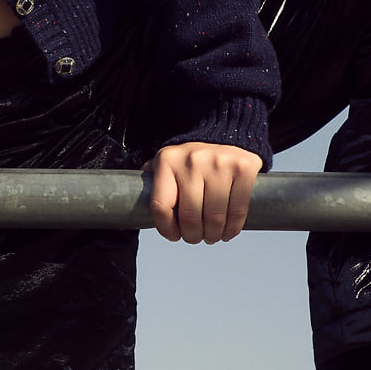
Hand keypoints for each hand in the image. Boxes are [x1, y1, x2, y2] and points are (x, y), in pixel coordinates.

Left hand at [148, 142, 262, 243]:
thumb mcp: (165, 164)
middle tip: (196, 237)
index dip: (167, 229)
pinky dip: (232, 229)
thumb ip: (151, 184)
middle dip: (193, 237)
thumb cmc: (190, 159)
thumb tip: (127, 212)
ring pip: (215, 219)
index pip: (160, 207)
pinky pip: (238, 212)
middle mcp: (192, 160)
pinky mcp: (243, 169)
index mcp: (167, 161)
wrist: (224, 132)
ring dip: (213, 236)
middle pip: (191, 218)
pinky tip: (227, 230)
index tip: (174, 234)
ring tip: (211, 235)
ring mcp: (219, 164)